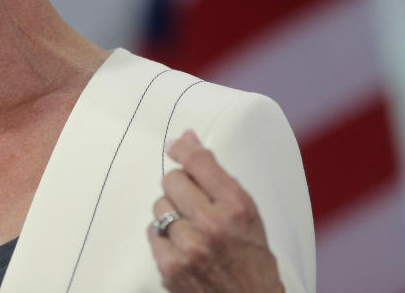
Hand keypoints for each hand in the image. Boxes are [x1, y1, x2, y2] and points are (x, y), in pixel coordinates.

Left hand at [147, 130, 282, 291]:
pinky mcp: (171, 267)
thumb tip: (187, 138)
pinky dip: (164, 236)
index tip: (176, 146)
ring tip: (191, 228)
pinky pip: (152, 232)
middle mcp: (212, 224)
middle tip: (193, 201)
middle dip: (180, 186)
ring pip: (159, 206)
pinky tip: (182, 245)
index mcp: (236, 206)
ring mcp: (189, 247)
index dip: (183, 149)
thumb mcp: (248, 213)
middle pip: (172, 180)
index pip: (198, 161)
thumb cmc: (252, 260)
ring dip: (171, 212)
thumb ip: (216, 176)